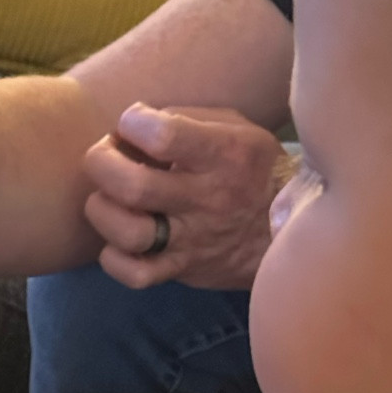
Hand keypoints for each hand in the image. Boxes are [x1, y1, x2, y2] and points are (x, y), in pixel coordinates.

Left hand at [82, 104, 289, 292]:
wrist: (289, 231)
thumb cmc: (252, 168)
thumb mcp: (238, 128)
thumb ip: (189, 118)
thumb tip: (137, 121)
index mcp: (225, 154)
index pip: (164, 136)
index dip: (133, 123)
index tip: (133, 122)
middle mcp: (208, 198)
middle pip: (134, 186)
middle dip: (101, 163)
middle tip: (104, 156)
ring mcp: (194, 239)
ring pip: (129, 234)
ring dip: (102, 211)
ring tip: (107, 198)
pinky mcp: (183, 270)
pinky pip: (135, 275)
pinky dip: (114, 259)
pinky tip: (117, 240)